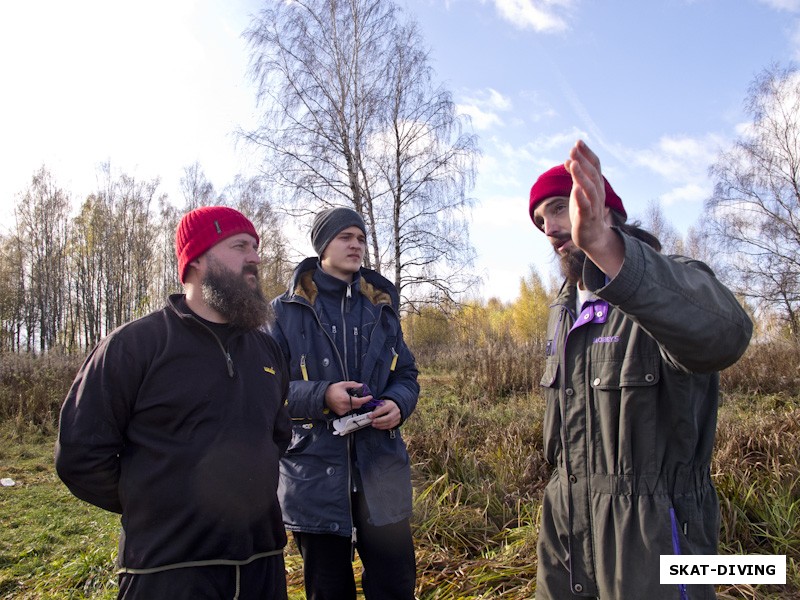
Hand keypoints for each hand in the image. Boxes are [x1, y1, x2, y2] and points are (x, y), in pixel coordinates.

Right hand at [324, 381, 373, 415]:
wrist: (323, 396)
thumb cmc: (332, 390)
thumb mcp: (343, 384)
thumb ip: (353, 385)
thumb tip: (361, 386)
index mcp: (345, 399)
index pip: (359, 401)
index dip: (366, 399)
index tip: (370, 397)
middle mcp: (344, 406)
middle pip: (358, 405)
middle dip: (360, 401)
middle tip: (359, 396)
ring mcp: (342, 410)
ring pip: (353, 408)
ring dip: (354, 403)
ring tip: (349, 398)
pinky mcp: (340, 413)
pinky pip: (349, 410)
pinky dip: (349, 406)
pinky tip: (345, 402)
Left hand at [369, 399, 400, 429]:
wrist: (394, 407)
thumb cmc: (386, 405)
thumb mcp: (382, 403)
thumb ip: (377, 409)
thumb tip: (370, 416)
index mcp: (391, 405)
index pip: (383, 410)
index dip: (376, 414)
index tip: (369, 416)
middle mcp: (396, 411)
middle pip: (388, 418)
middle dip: (379, 421)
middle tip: (372, 422)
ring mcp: (398, 417)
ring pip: (389, 423)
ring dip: (380, 425)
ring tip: (373, 425)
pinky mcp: (397, 422)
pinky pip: (390, 426)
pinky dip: (383, 427)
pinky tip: (378, 426)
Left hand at [564, 140, 623, 278]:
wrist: (592, 237)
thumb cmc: (585, 212)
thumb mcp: (579, 192)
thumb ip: (576, 177)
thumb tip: (569, 160)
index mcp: (596, 186)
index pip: (595, 167)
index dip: (587, 154)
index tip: (578, 142)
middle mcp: (597, 194)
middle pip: (592, 175)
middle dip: (583, 161)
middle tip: (574, 148)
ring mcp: (593, 207)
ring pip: (590, 189)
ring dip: (581, 176)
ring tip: (573, 163)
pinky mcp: (586, 219)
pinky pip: (585, 208)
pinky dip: (580, 198)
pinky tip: (574, 190)